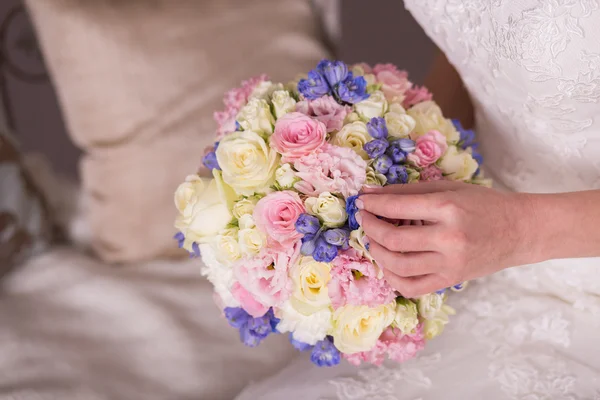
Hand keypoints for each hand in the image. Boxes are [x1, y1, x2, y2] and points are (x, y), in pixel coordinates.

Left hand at [355, 181, 537, 297]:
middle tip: (364, 219)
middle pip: (394, 239)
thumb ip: (408, 191)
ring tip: (374, 240)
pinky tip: (388, 263)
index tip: (361, 202)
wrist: (519, 231)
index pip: (398, 206)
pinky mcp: (451, 281)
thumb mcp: (448, 189)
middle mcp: (448, 238)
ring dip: (377, 252)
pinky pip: (412, 286)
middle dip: (370, 228)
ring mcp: (450, 263)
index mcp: (448, 208)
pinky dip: (392, 277)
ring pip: (398, 265)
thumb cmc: (482, 205)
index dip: (373, 204)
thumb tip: (370, 194)